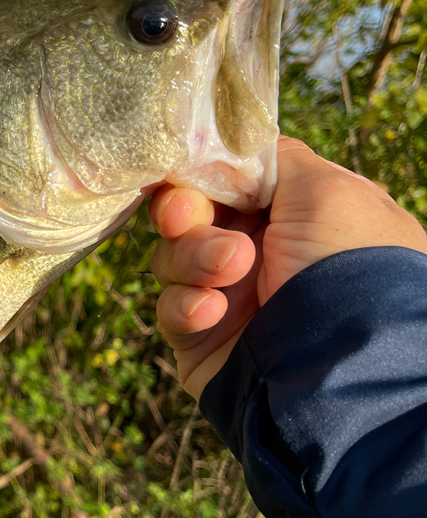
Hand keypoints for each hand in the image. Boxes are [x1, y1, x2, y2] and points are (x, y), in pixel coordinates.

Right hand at [148, 136, 426, 398]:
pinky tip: (212, 311)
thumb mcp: (327, 189)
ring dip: (193, 258)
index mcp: (297, 213)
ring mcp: (232, 297)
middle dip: (184, 211)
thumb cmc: (346, 267)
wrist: (342, 369)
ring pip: (173, 257)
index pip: (230, 178)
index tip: (190, 166)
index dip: (204, 170)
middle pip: (191, 213)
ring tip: (229, 274)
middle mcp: (264, 252)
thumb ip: (273, 158)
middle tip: (186, 217)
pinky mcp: (203, 339)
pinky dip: (185, 305)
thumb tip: (235, 148)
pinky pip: (171, 309)